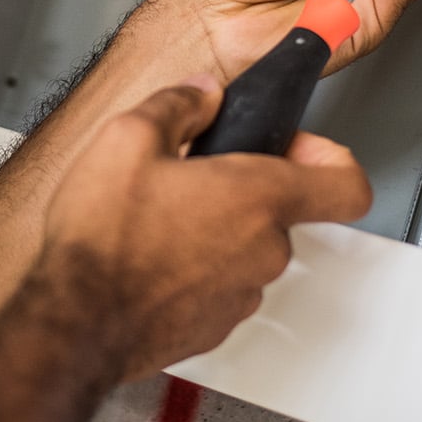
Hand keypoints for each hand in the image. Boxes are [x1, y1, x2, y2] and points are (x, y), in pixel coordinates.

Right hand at [38, 78, 370, 378]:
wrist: (75, 324)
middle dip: (242, 188)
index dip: (330, 156)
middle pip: (281, 210)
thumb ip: (179, 104)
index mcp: (258, 197)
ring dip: (217, 231)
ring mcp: (241, 296)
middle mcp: (263, 251)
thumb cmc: (104, 241)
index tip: (298, 144)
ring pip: (247, 249)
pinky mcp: (214, 327)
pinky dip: (196, 270)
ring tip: (160, 218)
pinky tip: (150, 257)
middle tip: (193, 174)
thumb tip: (201, 93)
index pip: (347, 183)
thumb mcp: (128, 138)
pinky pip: (220, 286)